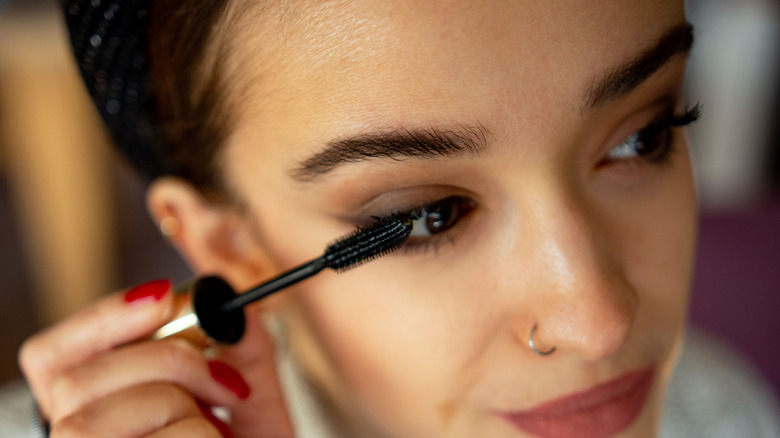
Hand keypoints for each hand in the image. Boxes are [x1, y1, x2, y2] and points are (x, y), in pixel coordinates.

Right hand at [19, 279, 295, 436]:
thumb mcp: (247, 398)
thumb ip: (243, 351)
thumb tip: (237, 313)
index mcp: (94, 409)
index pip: (49, 357)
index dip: (100, 318)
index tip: (164, 294)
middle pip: (76, 383)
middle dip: (166, 360)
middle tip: (224, 379)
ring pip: (100, 418)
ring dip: (183, 408)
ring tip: (218, 427)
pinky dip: (201, 436)